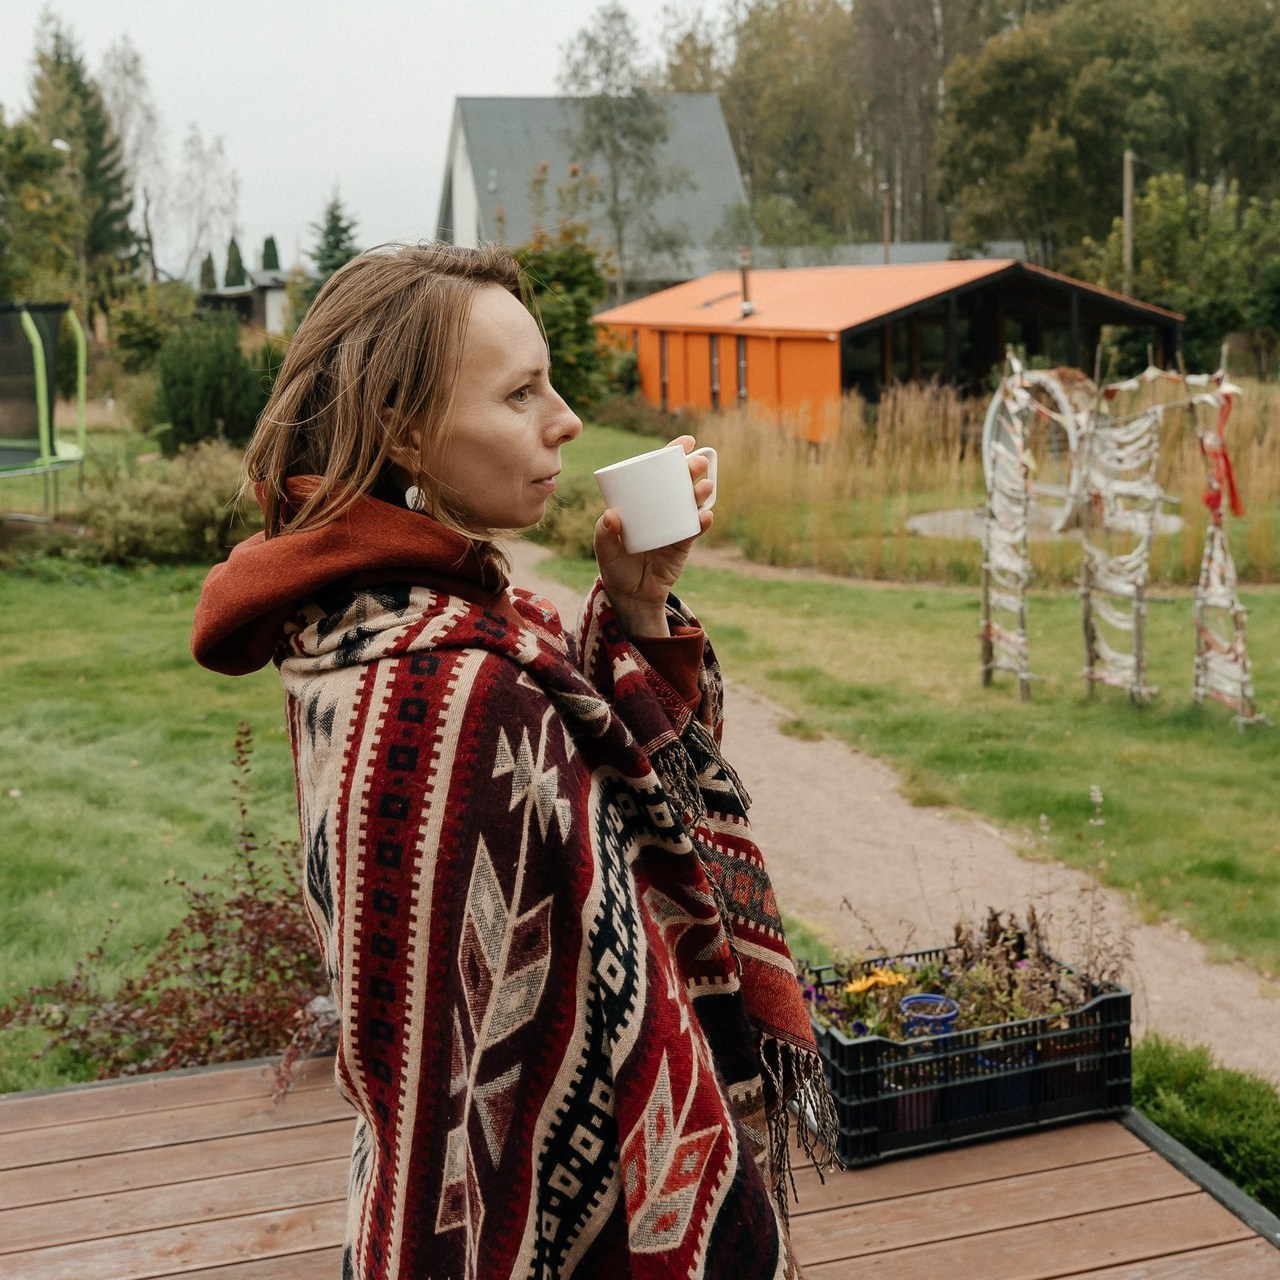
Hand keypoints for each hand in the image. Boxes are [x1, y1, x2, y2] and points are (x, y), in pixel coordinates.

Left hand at [594, 436, 713, 637]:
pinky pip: (695, 529)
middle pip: (681, 482)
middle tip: (697, 463)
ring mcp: (675, 524)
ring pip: (692, 503)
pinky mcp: (684, 544)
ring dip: (702, 492)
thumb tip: (611, 516)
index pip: (659, 472)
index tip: (685, 442)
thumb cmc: (615, 566)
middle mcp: (662, 508)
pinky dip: (702, 522)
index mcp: (643, 500)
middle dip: (693, 469)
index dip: (673, 454)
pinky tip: (705, 516)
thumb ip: (604, 534)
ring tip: (705, 486)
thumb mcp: (604, 550)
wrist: (631, 595)